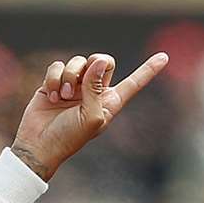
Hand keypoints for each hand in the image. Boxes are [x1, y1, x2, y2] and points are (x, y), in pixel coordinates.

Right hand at [9, 50, 166, 179]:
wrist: (39, 145)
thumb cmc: (69, 138)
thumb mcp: (91, 117)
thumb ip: (97, 88)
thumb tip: (99, 60)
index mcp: (109, 102)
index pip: (133, 83)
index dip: (148, 70)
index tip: (164, 57)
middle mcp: (94, 91)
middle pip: (103, 60)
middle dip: (93, 64)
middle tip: (80, 83)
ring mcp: (74, 86)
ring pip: (78, 61)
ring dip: (69, 76)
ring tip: (62, 96)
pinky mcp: (54, 82)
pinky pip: (58, 66)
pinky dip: (54, 78)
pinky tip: (51, 94)